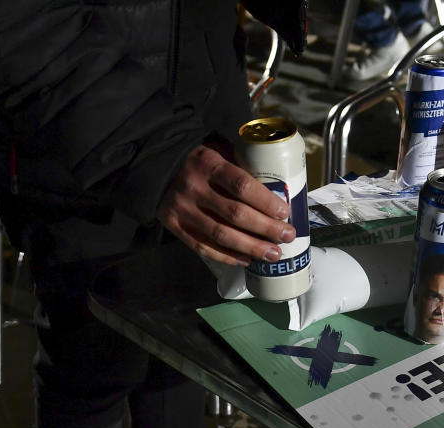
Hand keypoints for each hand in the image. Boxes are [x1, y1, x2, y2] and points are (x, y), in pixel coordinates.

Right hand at [156, 144, 295, 264]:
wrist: (156, 168)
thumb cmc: (200, 162)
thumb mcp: (218, 151)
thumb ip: (241, 166)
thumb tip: (279, 189)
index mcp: (208, 164)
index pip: (242, 186)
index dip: (266, 202)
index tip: (284, 213)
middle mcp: (193, 187)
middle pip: (235, 214)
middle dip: (266, 228)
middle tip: (287, 236)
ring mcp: (182, 209)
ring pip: (222, 235)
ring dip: (251, 247)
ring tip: (273, 254)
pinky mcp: (174, 226)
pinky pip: (204, 247)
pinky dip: (228, 257)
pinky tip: (247, 260)